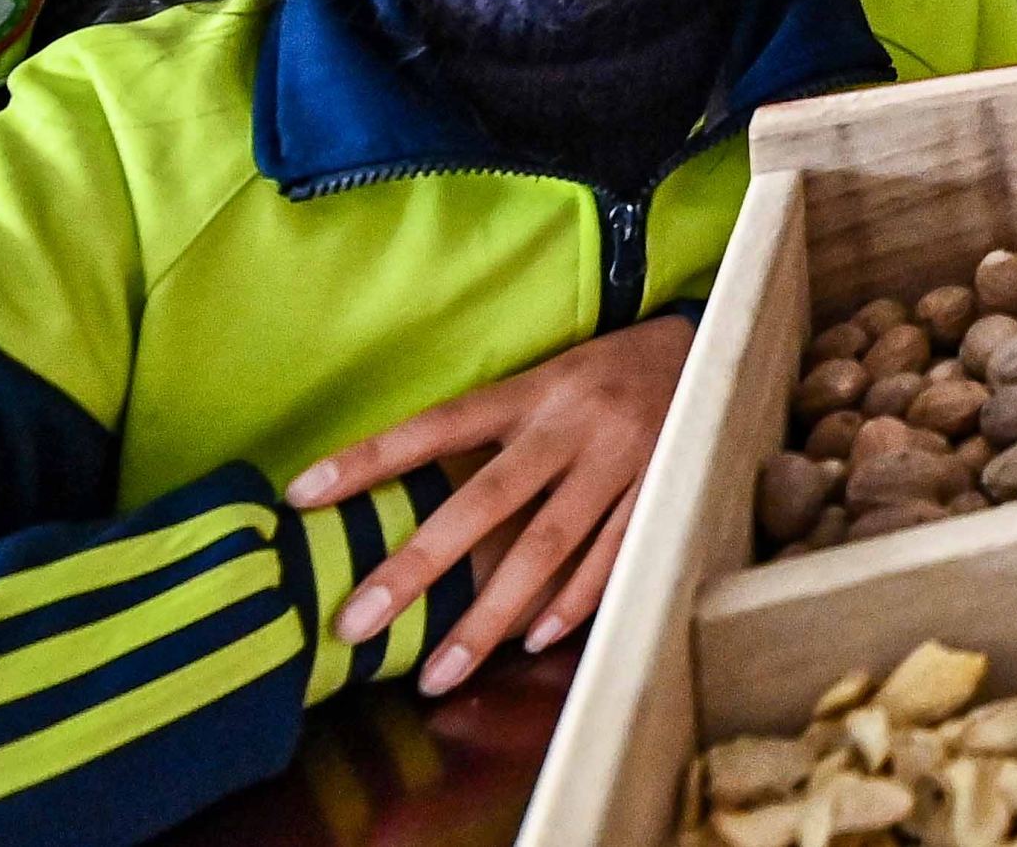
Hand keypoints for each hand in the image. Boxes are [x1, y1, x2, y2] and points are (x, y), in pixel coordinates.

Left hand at [293, 314, 695, 695]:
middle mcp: (572, 425)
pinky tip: (532, 642)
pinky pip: (614, 556)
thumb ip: (495, 430)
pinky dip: (574, 601)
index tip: (303, 494)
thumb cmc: (608, 372)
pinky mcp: (662, 488)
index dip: (372, 459)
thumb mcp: (548, 378)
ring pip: (548, 545)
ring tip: (439, 672)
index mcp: (533, 390)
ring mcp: (621, 460)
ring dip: (490, 615)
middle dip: (418, 565)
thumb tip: (412, 494)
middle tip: (356, 622)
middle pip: (486, 500)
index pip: (438, 424)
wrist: (712, 344)